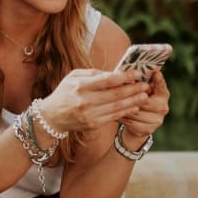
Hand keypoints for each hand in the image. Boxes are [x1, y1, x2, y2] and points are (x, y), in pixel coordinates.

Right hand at [36, 69, 151, 133]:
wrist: (52, 117)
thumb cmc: (65, 92)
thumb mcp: (74, 76)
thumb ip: (94, 73)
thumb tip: (115, 72)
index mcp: (81, 86)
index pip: (108, 80)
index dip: (125, 77)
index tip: (137, 74)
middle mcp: (86, 101)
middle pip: (116, 95)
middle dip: (134, 89)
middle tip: (146, 85)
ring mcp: (90, 114)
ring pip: (117, 107)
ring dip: (133, 101)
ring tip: (144, 96)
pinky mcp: (93, 124)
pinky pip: (113, 117)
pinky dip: (125, 111)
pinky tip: (134, 106)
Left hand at [119, 72, 168, 141]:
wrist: (138, 124)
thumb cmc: (137, 101)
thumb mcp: (139, 90)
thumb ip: (139, 82)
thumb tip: (129, 72)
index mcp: (163, 94)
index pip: (162, 86)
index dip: (159, 80)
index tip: (155, 73)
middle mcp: (163, 107)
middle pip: (145, 101)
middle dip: (131, 97)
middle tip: (118, 93)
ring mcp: (158, 120)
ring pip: (137, 113)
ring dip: (124, 109)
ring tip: (113, 104)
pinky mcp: (149, 129)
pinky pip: (133, 123)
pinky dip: (124, 118)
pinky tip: (117, 115)